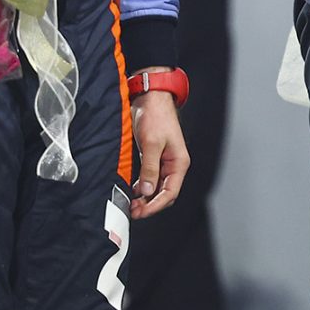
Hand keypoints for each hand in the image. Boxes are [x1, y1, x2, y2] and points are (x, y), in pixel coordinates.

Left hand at [129, 85, 189, 219]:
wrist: (150, 97)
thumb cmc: (155, 115)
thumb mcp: (151, 143)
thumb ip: (150, 169)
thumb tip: (148, 192)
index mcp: (179, 162)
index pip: (170, 192)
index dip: (155, 206)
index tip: (141, 213)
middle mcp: (173, 164)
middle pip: (164, 193)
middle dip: (150, 205)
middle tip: (133, 210)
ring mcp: (163, 161)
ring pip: (156, 187)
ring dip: (145, 197)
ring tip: (131, 203)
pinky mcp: (153, 156)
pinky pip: (150, 178)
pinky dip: (142, 186)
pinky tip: (132, 190)